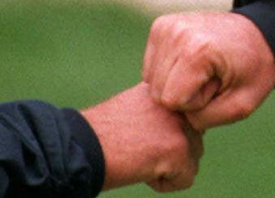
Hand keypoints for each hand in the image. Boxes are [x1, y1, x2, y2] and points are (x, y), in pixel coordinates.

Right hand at [80, 83, 203, 191]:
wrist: (80, 146)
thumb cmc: (100, 134)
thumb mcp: (134, 108)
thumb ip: (160, 112)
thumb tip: (181, 127)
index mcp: (166, 90)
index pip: (188, 119)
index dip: (166, 136)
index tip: (142, 138)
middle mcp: (177, 102)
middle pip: (194, 140)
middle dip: (169, 152)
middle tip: (138, 148)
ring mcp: (180, 125)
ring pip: (192, 160)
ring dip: (168, 167)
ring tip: (138, 157)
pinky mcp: (178, 149)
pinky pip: (186, 179)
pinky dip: (163, 183)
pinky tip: (140, 169)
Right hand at [143, 12, 274, 130]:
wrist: (259, 34)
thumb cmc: (254, 70)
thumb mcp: (241, 106)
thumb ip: (204, 119)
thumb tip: (171, 114)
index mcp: (197, 51)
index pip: (171, 100)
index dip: (195, 103)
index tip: (217, 87)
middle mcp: (176, 33)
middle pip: (158, 91)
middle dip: (184, 93)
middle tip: (211, 79)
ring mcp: (166, 26)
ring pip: (151, 80)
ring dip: (176, 82)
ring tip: (202, 70)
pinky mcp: (160, 25)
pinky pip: (151, 66)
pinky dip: (169, 71)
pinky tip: (191, 63)